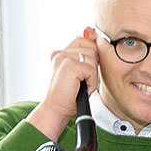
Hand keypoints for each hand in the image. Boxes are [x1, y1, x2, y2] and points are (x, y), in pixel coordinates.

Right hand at [26, 27, 98, 141]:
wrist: (55, 109)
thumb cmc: (67, 97)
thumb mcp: (77, 75)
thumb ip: (84, 60)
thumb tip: (95, 41)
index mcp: (60, 54)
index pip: (83, 41)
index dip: (91, 53)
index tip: (88, 69)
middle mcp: (60, 53)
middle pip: (91, 48)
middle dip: (92, 66)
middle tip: (81, 81)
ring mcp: (64, 58)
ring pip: (93, 59)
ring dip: (92, 76)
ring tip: (80, 86)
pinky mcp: (70, 66)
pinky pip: (92, 71)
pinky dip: (91, 83)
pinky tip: (81, 89)